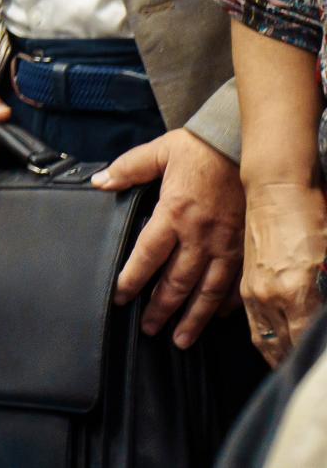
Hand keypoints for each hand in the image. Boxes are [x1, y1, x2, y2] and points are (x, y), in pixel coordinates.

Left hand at [94, 129, 244, 347]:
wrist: (240, 145)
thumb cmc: (197, 150)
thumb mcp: (157, 152)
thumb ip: (126, 170)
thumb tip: (99, 182)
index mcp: (173, 213)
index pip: (147, 256)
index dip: (132, 280)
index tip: (121, 298)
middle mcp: (199, 234)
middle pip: (177, 282)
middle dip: (161, 309)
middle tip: (148, 328)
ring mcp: (225, 244)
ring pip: (207, 290)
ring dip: (193, 317)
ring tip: (179, 338)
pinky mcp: (244, 247)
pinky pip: (234, 283)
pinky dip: (225, 304)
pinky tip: (214, 317)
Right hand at [241, 180, 326, 364]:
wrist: (278, 187)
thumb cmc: (312, 217)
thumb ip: (325, 292)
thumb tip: (321, 319)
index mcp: (296, 292)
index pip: (305, 344)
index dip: (310, 362)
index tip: (313, 370)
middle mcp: (270, 296)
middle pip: (281, 349)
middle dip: (290, 365)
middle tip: (302, 377)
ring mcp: (253, 290)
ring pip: (263, 340)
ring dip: (278, 359)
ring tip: (289, 371)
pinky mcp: (245, 281)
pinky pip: (251, 323)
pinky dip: (262, 341)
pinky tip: (268, 347)